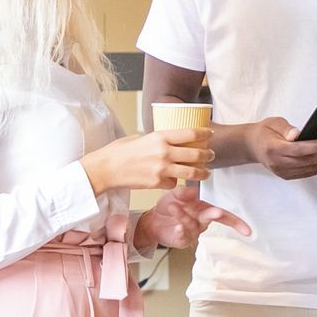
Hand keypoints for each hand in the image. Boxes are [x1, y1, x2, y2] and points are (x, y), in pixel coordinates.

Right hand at [81, 128, 213, 193]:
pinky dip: (175, 183)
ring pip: (191, 172)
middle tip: (211, 155)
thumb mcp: (140, 137)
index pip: (190, 133)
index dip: (204, 134)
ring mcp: (161, 170)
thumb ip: (156, 140)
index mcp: (159, 137)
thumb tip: (168, 142)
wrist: (105, 169)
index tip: (210, 134)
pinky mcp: (157, 184)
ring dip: (202, 173)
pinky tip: (173, 181)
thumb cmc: (119, 151)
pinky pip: (173, 183)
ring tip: (206, 173)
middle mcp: (164, 153)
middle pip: (195, 154)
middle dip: (207, 155)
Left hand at [136, 185, 252, 251]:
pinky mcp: (182, 240)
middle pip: (212, 219)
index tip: (247, 230)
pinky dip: (181, 230)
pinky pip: (184, 236)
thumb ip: (184, 192)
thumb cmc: (168, 207)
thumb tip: (194, 190)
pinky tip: (177, 226)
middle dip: (214, 214)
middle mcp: (201, 221)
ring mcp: (192, 232)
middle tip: (216, 211)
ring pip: (194, 225)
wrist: (152, 220)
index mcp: (204, 209)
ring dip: (184, 216)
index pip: (224, 215)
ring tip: (173, 207)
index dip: (237, 223)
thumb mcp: (174, 194)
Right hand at [245, 117, 316, 180]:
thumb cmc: (265, 131)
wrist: (253, 146)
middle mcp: (278, 164)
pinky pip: (310, 172)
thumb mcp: (273, 122)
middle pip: (309, 161)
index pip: (298, 150)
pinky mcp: (289, 176)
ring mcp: (284, 172)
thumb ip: (285, 128)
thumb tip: (297, 133)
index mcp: (273, 149)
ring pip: (312, 168)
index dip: (316, 146)